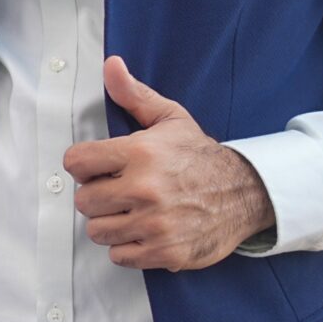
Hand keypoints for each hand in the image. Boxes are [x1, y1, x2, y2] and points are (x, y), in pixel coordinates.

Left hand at [62, 57, 272, 271]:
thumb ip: (134, 95)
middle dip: (97, 195)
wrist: (246, 193)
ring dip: (110, 223)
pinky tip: (143, 231)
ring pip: (98, 231)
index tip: (97, 167)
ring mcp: (154, 224)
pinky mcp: (165, 252)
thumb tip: (111, 65)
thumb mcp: (170, 119)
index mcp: (140, 154)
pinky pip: (120, 256)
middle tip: (118, 190)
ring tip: (130, 211)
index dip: (83, 164)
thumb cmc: (200, 157)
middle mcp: (144, 190)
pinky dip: (127, 247)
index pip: (76, 163)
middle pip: (84, 201)